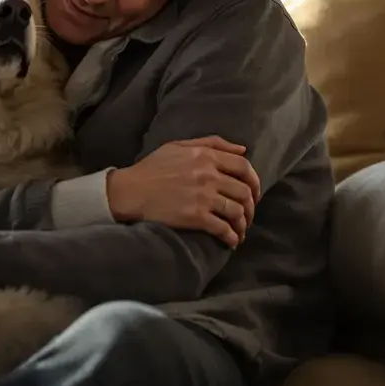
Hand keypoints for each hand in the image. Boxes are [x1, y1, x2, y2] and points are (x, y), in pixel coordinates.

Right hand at [106, 135, 260, 246]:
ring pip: (237, 212)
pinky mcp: (195, 217)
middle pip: (245, 192)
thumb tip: (243, 151)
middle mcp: (208, 175)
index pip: (244, 167)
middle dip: (251, 207)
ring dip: (243, 224)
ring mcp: (203, 197)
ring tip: (240, 230)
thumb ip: (212, 143)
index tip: (254, 193)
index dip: (255, 182)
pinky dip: (232, 237)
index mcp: (206, 156)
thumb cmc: (152, 168)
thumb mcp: (179, 146)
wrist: (130, 191)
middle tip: (248, 216)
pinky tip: (231, 241)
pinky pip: (224, 228)